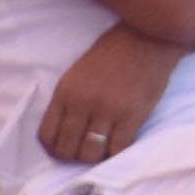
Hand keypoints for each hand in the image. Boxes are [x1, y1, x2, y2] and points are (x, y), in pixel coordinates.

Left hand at [36, 23, 169, 166]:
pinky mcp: (132, 116)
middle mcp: (83, 103)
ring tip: (100, 151)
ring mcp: (108, 111)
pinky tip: (116, 146)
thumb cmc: (111, 55)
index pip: (47, 135)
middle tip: (83, 152)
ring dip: (93, 158)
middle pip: (67, 149)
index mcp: (66, 91)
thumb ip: (68, 101)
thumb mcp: (78, 73)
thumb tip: (60, 135)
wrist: (147, 37)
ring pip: (90, 154)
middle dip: (72, 157)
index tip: (62, 149)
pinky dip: (115, 154)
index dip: (53, 149)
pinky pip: (117, 150)